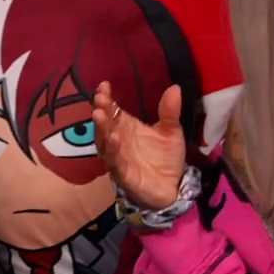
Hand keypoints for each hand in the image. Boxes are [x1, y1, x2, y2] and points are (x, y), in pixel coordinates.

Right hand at [91, 82, 186, 212]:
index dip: (107, 99)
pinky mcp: (123, 174)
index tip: (104, 85)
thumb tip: (175, 87)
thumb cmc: (166, 159)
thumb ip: (170, 112)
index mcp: (127, 128)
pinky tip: (114, 138)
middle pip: (105, 124)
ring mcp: (118, 158)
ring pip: (104, 142)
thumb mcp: (171, 132)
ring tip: (100, 114)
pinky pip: (115, 161)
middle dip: (101, 111)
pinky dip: (112, 150)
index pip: (113, 110)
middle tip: (99, 98)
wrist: (173, 188)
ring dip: (102, 128)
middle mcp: (118, 141)